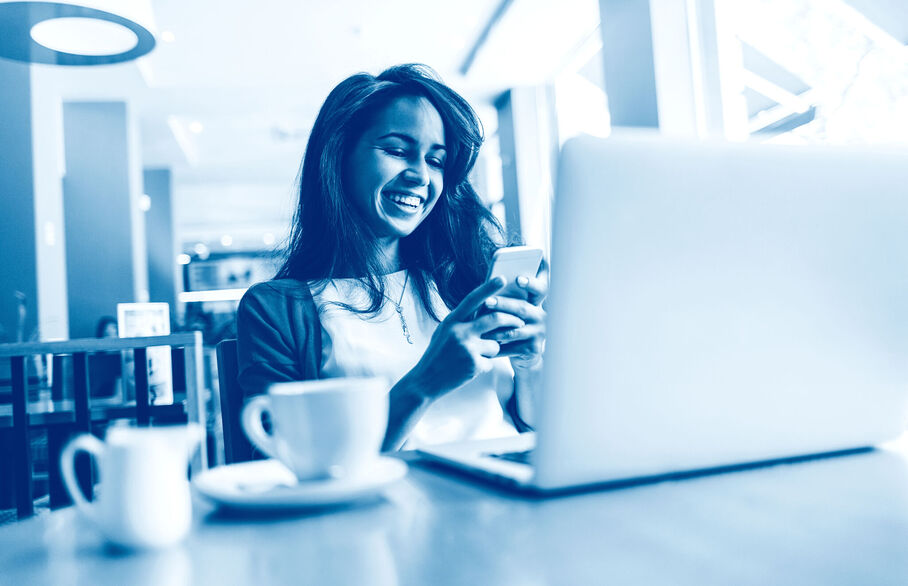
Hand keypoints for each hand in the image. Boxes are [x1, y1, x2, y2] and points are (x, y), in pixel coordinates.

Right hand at [409, 276, 525, 397]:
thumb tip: (483, 309)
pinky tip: (469, 369)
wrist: (425, 380)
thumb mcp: (445, 332)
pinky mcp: (473, 365)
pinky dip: (484, 366)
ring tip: (475, 357)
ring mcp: (467, 348)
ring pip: (496, 344)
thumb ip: (462, 321)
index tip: (502, 279)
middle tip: (520, 322)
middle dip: (511, 320)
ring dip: (492, 350)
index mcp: (452, 321)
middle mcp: (459, 331)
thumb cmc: (437, 355)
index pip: (473, 299)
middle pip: (495, 318)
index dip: (489, 288)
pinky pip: (490, 362)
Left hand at [483, 275, 546, 369]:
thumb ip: (511, 295)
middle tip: (487, 302)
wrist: (524, 353)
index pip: (539, 288)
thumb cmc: (513, 325)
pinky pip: (511, 348)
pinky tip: (483, 345)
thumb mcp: (514, 309)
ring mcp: (539, 333)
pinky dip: (496, 347)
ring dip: (495, 329)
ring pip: (513, 330)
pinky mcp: (533, 348)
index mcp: (536, 302)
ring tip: (479, 326)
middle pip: (522, 308)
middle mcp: (541, 316)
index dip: (531, 284)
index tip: (518, 279)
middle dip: (503, 304)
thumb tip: (500, 275)